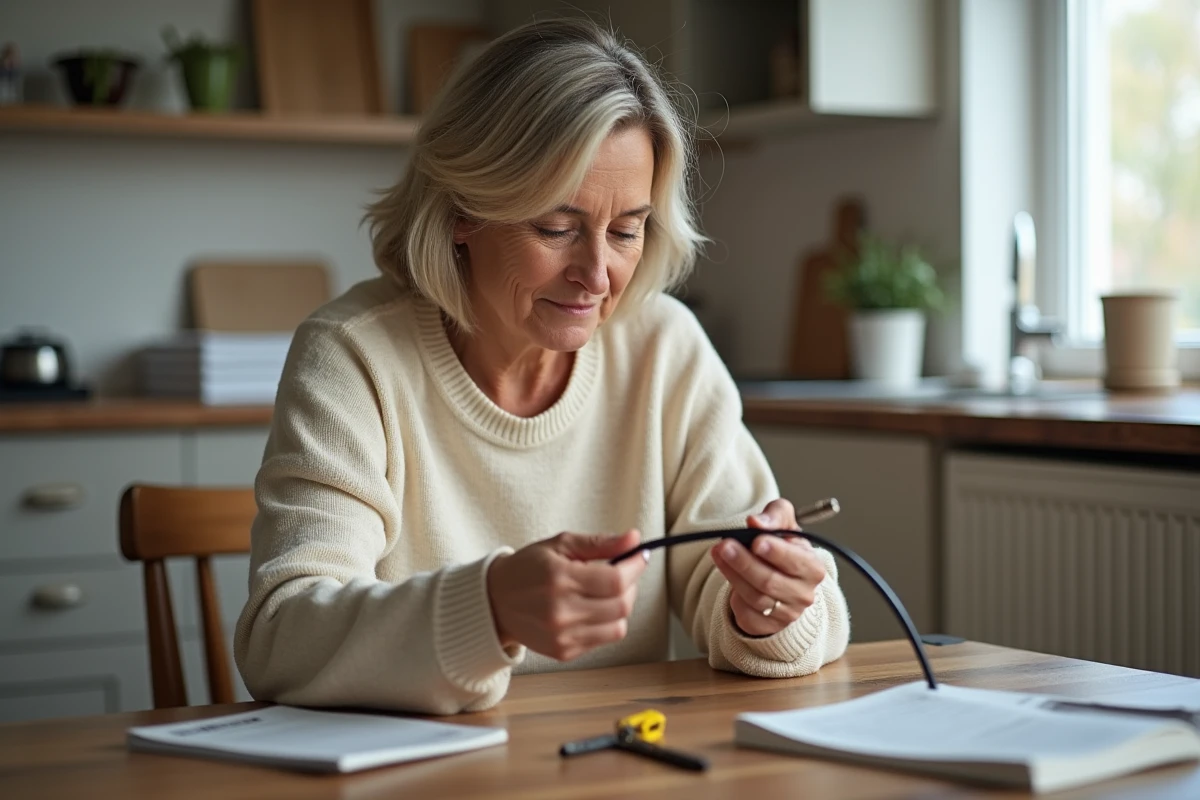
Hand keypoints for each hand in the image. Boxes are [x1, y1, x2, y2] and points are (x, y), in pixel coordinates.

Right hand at [486, 529, 647, 660]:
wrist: (495, 602)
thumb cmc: (528, 568)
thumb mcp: (561, 545)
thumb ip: (600, 543)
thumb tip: (634, 539)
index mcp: (560, 578)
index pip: (616, 580)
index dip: (635, 567)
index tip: (639, 556)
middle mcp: (561, 611)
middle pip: (621, 605)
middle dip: (631, 586)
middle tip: (623, 572)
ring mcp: (562, 636)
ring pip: (618, 626)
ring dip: (621, 607)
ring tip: (606, 593)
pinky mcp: (564, 652)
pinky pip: (603, 639)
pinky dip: (606, 623)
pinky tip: (592, 609)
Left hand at [710, 498, 826, 636]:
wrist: (783, 577)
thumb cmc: (785, 548)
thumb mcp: (785, 523)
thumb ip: (774, 516)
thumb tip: (756, 522)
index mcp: (813, 569)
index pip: (796, 562)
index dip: (776, 552)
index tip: (756, 541)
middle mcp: (803, 594)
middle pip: (770, 581)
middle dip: (745, 562)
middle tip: (725, 545)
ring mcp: (786, 614)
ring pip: (755, 597)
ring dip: (733, 574)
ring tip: (718, 553)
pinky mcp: (767, 626)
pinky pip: (746, 614)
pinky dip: (733, 594)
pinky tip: (727, 574)